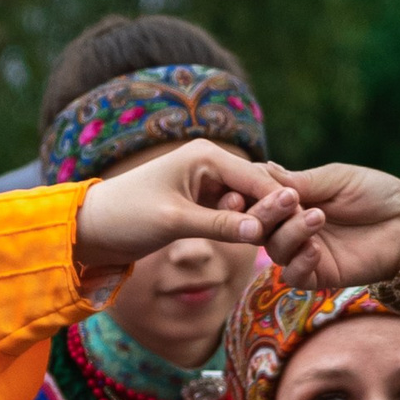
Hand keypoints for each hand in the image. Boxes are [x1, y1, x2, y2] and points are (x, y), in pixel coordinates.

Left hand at [73, 143, 311, 284]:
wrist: (95, 226)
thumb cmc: (127, 215)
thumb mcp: (176, 221)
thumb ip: (220, 226)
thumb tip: (261, 234)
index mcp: (206, 155)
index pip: (258, 178)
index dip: (281, 204)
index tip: (304, 230)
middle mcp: (211, 162)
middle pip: (260, 189)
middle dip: (276, 214)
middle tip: (297, 242)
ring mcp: (209, 182)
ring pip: (251, 203)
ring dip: (262, 223)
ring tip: (279, 244)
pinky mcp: (205, 201)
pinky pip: (237, 213)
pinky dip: (247, 227)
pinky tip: (259, 243)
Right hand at [257, 161, 399, 288]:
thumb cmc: (378, 193)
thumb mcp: (336, 179)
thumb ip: (301, 180)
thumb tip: (263, 169)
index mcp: (293, 200)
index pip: (257, 199)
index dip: (250, 193)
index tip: (253, 182)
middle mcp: (293, 227)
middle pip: (259, 227)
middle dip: (266, 213)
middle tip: (288, 200)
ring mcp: (306, 252)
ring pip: (276, 249)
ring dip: (290, 233)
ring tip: (316, 217)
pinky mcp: (322, 275)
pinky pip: (295, 276)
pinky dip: (299, 262)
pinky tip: (315, 248)